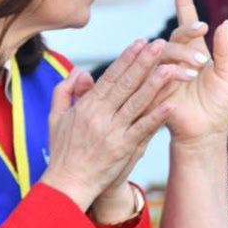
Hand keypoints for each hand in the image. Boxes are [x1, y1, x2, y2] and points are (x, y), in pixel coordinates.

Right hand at [41, 39, 177, 209]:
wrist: (68, 185)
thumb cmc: (63, 151)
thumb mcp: (56, 117)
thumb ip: (65, 91)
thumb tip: (80, 72)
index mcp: (85, 106)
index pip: (109, 76)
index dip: (127, 58)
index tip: (140, 42)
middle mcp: (100, 116)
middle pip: (126, 84)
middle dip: (144, 62)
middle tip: (160, 44)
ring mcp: (113, 133)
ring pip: (137, 103)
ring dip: (155, 84)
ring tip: (171, 67)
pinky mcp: (123, 149)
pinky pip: (143, 129)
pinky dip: (157, 116)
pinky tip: (172, 103)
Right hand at [163, 0, 227, 144]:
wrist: (207, 133)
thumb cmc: (220, 106)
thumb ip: (226, 50)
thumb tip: (223, 23)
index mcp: (196, 53)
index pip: (188, 24)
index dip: (183, 3)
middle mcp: (179, 59)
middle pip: (176, 35)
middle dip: (187, 29)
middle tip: (202, 30)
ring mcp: (166, 72)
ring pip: (165, 51)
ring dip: (182, 53)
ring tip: (200, 66)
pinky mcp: (157, 87)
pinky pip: (157, 71)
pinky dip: (172, 71)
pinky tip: (186, 76)